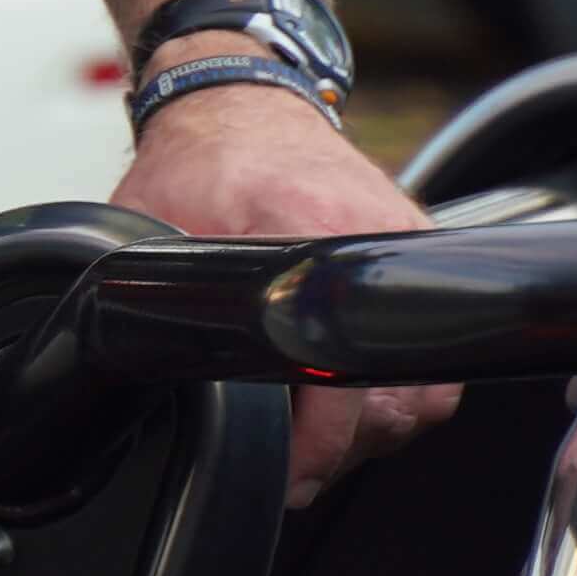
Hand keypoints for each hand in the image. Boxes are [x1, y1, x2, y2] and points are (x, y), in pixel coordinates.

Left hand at [111, 76, 456, 501]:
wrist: (241, 101)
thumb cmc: (192, 165)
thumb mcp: (147, 231)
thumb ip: (151, 305)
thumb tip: (142, 377)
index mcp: (302, 238)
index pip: (336, 377)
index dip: (314, 444)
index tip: (288, 474)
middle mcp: (370, 250)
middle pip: (393, 403)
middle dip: (341, 449)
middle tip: (292, 464)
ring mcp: (406, 256)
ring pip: (425, 394)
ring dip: (373, 428)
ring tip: (316, 431)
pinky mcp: (420, 261)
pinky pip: (433, 362)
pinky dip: (396, 394)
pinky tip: (346, 397)